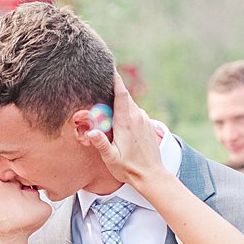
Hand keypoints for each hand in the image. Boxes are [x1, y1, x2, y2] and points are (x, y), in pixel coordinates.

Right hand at [75, 73, 161, 191]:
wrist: (151, 175)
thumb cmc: (129, 168)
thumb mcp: (111, 158)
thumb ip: (101, 144)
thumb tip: (92, 131)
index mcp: (126, 122)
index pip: (122, 95)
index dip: (117, 81)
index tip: (111, 69)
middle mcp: (137, 117)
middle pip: (125, 98)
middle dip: (115, 92)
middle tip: (103, 89)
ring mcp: (145, 121)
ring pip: (131, 106)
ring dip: (121, 105)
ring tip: (109, 110)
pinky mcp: (149, 125)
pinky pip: (136, 114)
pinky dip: (128, 113)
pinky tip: (121, 124)